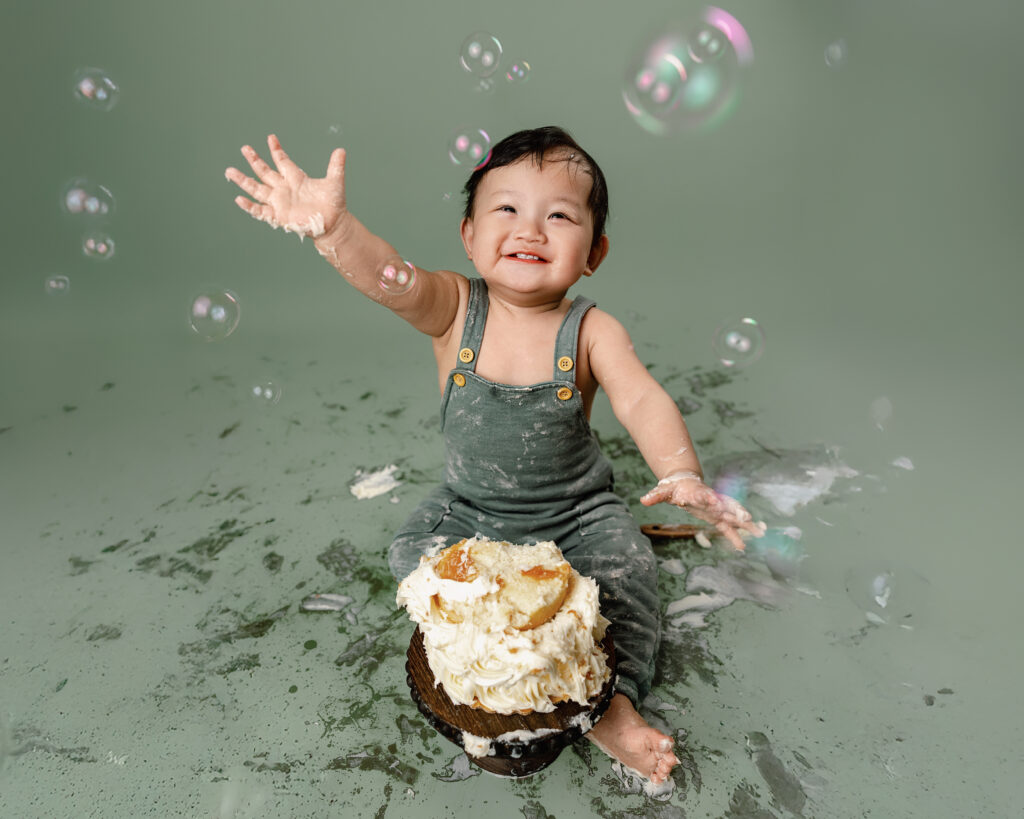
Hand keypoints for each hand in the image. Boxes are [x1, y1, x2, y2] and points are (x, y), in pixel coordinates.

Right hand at [225, 134, 345, 237]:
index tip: (271, 138)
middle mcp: (284, 189)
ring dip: (244, 180)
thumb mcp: (335, 182)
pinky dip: (249, 206)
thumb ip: (336, 166)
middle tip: (244, 147)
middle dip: (254, 160)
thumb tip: (341, 150)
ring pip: (257, 189)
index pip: (282, 161)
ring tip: (230, 171)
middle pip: (265, 172)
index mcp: (295, 178)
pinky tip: (239, 199)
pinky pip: (260, 211)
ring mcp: (279, 202)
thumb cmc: (334, 204)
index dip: (276, 150)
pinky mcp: (278, 216)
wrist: (333, 225)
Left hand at [640, 473, 764, 551]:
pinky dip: (736, 536)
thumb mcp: (663, 491)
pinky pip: (728, 528)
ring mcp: (717, 509)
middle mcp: (711, 500)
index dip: (710, 500)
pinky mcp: (717, 517)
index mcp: (698, 493)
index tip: (717, 504)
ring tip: (759, 532)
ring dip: (745, 524)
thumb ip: (655, 496)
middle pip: (726, 505)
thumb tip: (643, 500)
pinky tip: (744, 546)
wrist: (684, 484)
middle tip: (748, 518)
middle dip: (737, 511)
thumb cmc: (674, 488)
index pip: (705, 496)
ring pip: (733, 516)